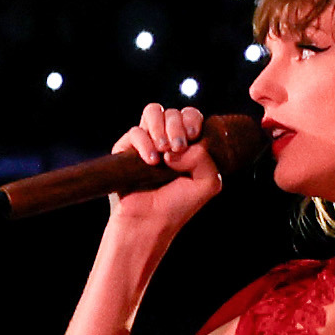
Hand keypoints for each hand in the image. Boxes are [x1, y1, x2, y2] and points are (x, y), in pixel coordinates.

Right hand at [103, 100, 226, 235]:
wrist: (150, 222)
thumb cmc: (178, 205)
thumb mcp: (208, 183)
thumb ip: (205, 157)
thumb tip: (178, 146)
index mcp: (189, 144)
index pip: (190, 115)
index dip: (192, 120)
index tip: (193, 135)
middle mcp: (167, 140)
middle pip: (172, 112)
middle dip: (177, 125)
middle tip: (178, 147)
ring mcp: (146, 143)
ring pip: (152, 111)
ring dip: (160, 127)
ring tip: (163, 151)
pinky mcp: (126, 150)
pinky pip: (135, 132)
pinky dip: (144, 143)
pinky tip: (151, 161)